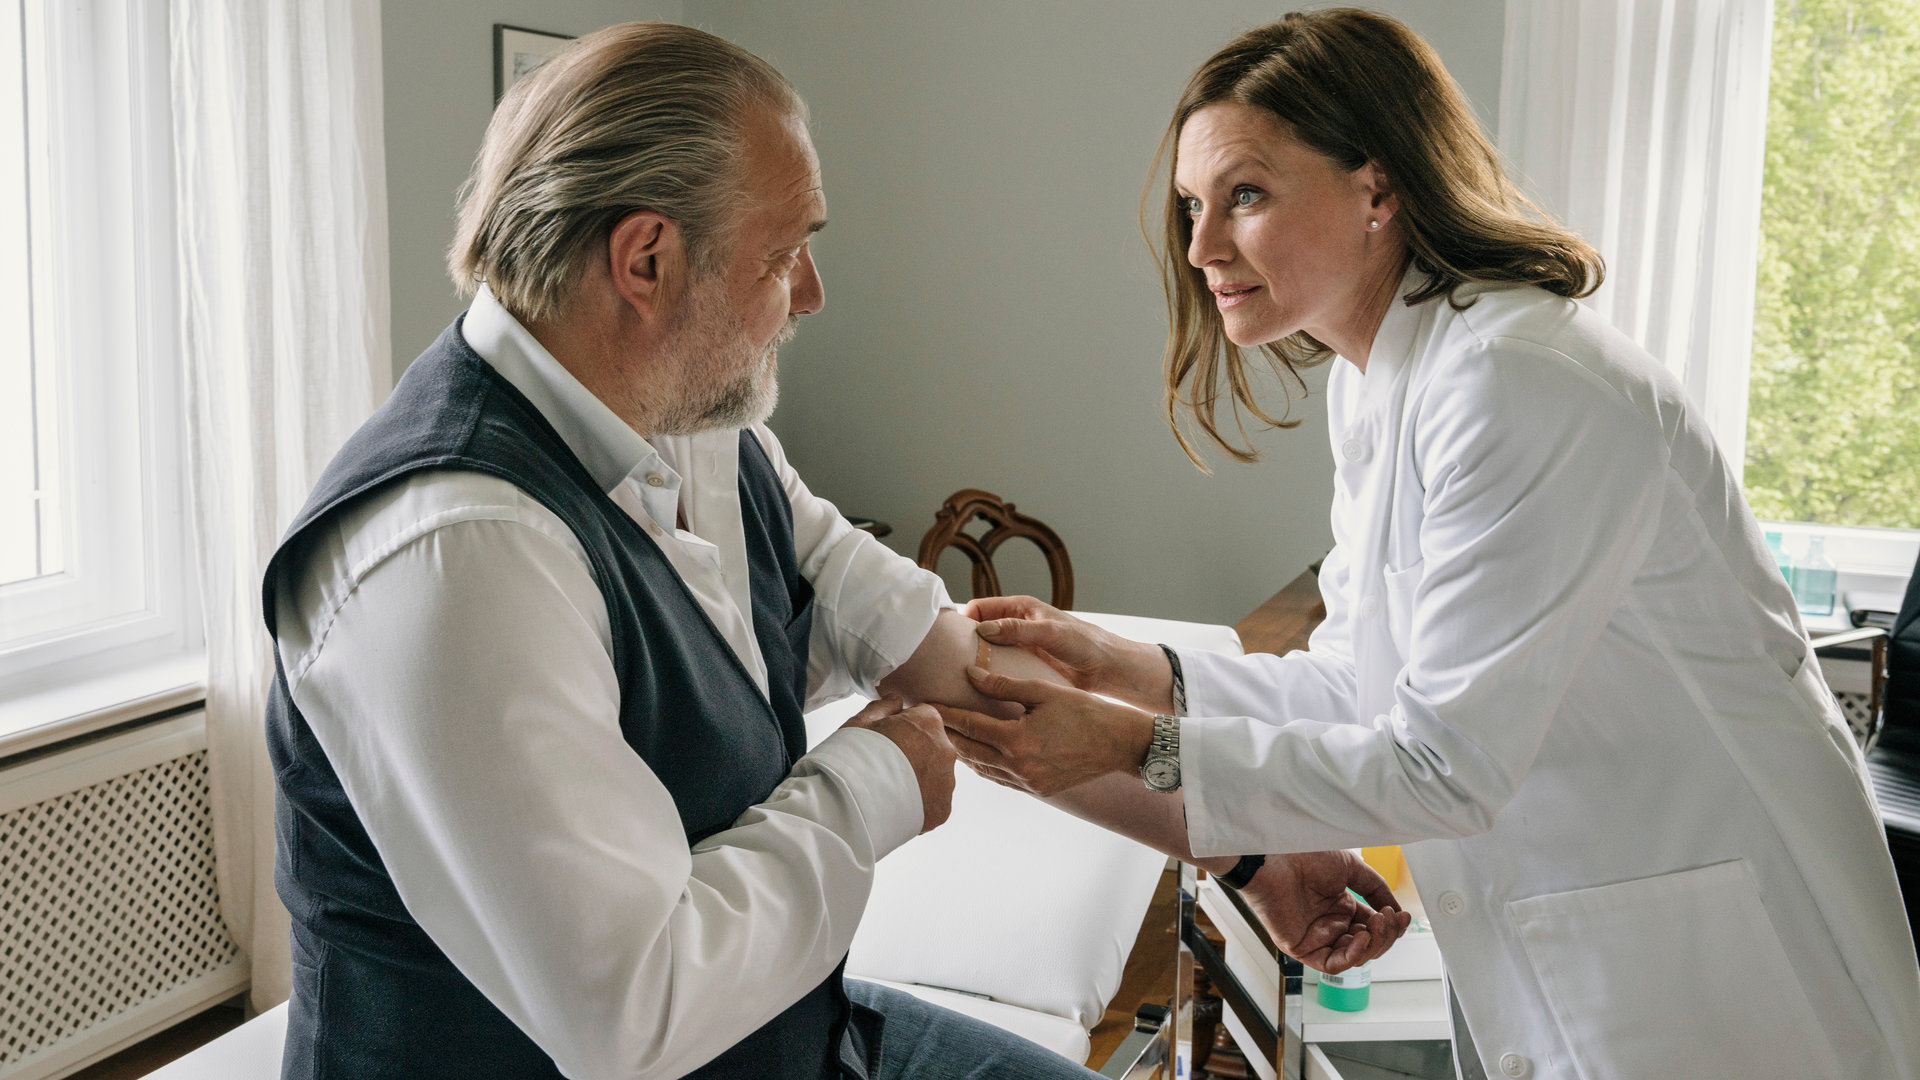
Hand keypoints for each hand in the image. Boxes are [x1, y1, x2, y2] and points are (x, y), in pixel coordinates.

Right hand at [842, 696, 957, 832]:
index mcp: (928, 723)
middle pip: (933, 747)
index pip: (924, 718)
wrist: (850, 805)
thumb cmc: (853, 758)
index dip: (904, 728)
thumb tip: (896, 700)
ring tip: (890, 790)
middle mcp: (945, 750)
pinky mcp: (942, 810)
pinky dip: (920, 804)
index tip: (888, 740)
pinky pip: (934, 802)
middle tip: (886, 766)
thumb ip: (884, 706)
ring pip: (936, 776)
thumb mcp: (861, 721)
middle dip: (915, 753)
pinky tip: (897, 806)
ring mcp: (946, 782)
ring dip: (919, 779)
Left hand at [934, 667, 1154, 796]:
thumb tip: (970, 675)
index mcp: (1018, 740)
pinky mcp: (1037, 791)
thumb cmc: (1084, 712)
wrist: (1119, 744)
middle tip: (925, 723)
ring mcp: (1028, 783)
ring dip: (964, 753)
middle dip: (945, 736)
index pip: (969, 726)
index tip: (925, 705)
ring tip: (945, 737)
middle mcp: (1019, 767)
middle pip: (969, 751)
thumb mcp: (1043, 691)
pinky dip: (985, 766)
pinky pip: (1001, 779)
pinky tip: (977, 754)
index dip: (944, 714)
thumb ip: (1003, 685)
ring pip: (983, 769)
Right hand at [966, 595, 1171, 711]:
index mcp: (1020, 608)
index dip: (962, 620)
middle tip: (947, 664)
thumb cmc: (1085, 643)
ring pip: (986, 652)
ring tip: (958, 681)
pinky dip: (989, 677)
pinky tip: (980, 692)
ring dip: (975, 664)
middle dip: (963, 644)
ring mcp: (1018, 648)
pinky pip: (999, 670)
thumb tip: (984, 629)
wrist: (1107, 669)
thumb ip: (1019, 629)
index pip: (979, 608)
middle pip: (978, 631)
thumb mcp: (1051, 633)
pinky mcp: (1024, 667)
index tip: (948, 639)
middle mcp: (1015, 626)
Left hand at [1234, 850, 1412, 973]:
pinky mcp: (1301, 949)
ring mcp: (1316, 937)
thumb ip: (1376, 888)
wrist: (1275, 856)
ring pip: (1355, 957)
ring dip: (1374, 944)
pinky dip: (1352, 956)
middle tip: (1391, 918)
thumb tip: (1396, 908)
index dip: (1391, 926)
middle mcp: (1330, 924)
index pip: (1373, 927)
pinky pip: (1333, 964)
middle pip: (1368, 945)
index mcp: (1340, 906)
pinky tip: (1362, 937)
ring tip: (1379, 922)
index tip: (1403, 915)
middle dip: (1386, 935)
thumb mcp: (1351, 868)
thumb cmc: (1304, 855)